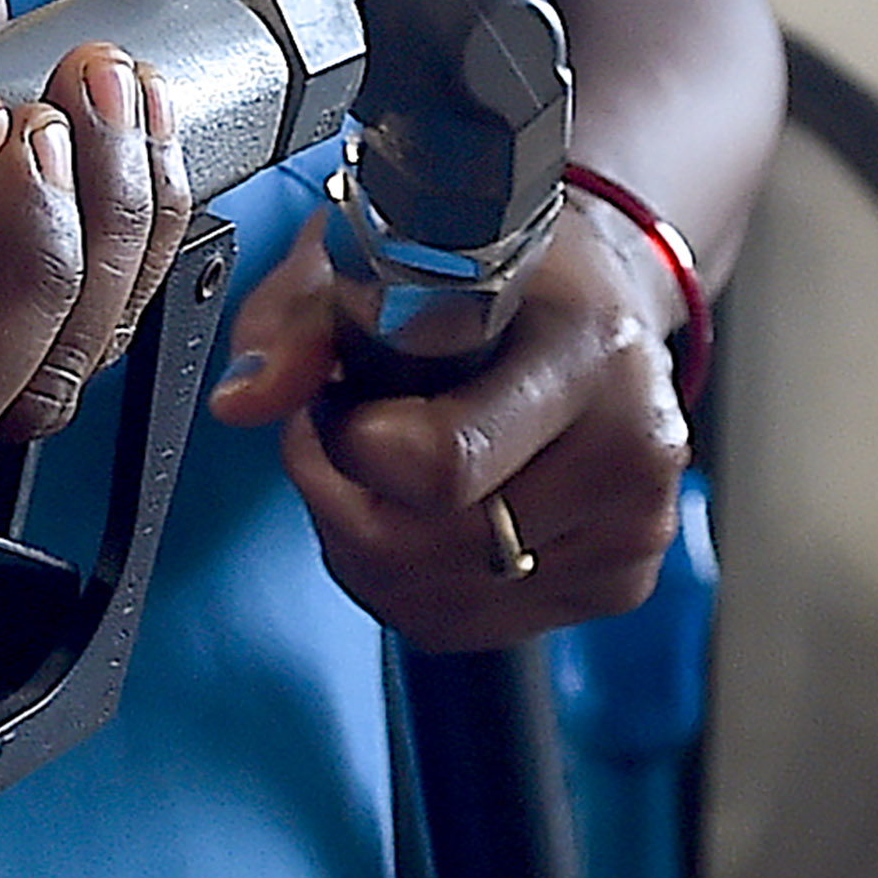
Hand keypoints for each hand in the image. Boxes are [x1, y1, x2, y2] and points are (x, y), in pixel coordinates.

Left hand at [205, 188, 690, 650]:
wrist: (598, 306)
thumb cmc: (498, 276)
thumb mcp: (386, 253)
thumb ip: (301, 321)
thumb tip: (243, 400)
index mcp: (587, 350)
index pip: (445, 463)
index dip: (354, 447)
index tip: (339, 403)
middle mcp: (631, 446)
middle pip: (421, 549)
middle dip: (343, 498)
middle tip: (341, 433)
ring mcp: (634, 526)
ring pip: (431, 601)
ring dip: (366, 546)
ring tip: (379, 469)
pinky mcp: (621, 583)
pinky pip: (461, 624)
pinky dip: (409, 583)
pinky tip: (419, 515)